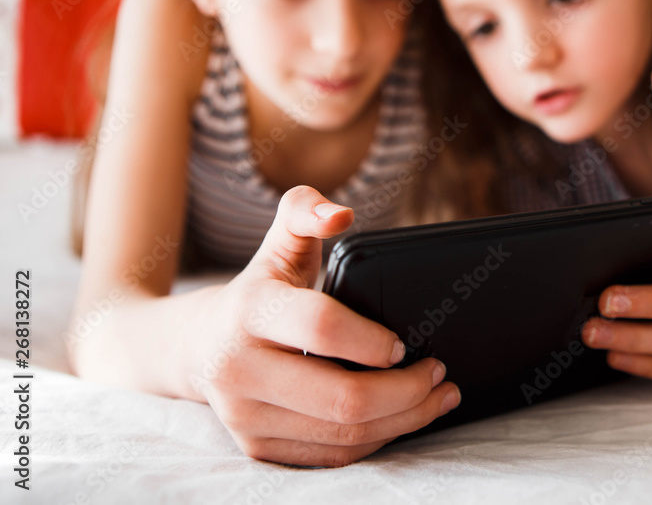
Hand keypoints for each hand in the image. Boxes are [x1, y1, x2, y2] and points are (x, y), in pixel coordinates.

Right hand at [186, 186, 460, 466]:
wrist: (197, 348)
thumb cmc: (257, 291)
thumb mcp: (278, 243)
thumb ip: (306, 211)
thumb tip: (342, 215)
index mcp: (249, 309)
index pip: (322, 328)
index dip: (373, 339)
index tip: (406, 342)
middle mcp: (239, 368)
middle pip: (342, 398)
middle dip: (406, 390)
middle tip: (439, 372)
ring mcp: (245, 415)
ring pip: (343, 435)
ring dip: (403, 420)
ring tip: (436, 397)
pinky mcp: (257, 447)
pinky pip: (331, 456)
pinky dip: (376, 440)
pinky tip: (402, 418)